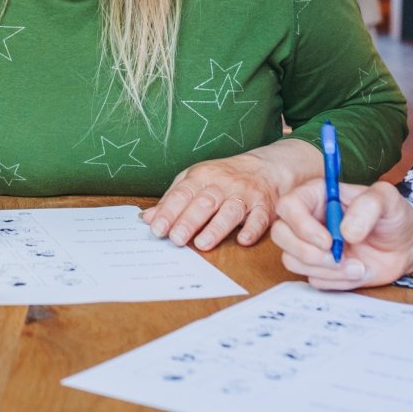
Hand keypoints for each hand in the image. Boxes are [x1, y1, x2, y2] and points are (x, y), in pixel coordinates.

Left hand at [141, 146, 305, 250]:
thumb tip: (147, 218)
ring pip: (230, 211)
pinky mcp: (264, 206)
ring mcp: (244, 195)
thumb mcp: (194, 180)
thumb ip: (172, 199)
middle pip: (204, 203)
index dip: (169, 212)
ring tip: (202, 244)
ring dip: (216, 228)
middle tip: (176, 239)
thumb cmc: (223, 177)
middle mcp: (223, 184)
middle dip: (189, 221)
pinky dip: (252, 229)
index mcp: (202, 176)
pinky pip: (259, 218)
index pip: (182, 194)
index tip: (157, 229)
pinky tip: (243, 240)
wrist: (265, 167)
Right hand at [271, 180, 412, 289]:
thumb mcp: (387, 199)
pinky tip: (356, 271)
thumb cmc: (393, 217)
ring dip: (326, 269)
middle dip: (307, 252)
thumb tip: (345, 232)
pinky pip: (312, 280)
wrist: (406, 247)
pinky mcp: (318, 268)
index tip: (328, 241)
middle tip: (337, 257)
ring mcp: (310, 245)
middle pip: (281, 235)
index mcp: (316, 195)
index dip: (301, 225)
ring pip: (292, 260)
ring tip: (357, 266)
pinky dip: (336, 281)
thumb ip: (368, 206)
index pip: (288, 205)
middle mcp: (307, 219)